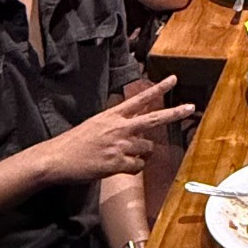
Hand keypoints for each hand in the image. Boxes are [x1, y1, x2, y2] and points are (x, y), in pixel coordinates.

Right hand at [43, 77, 192, 182]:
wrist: (57, 158)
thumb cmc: (75, 143)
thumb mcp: (96, 124)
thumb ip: (116, 123)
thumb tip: (133, 128)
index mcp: (112, 115)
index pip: (140, 99)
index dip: (158, 89)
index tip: (173, 79)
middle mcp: (119, 127)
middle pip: (154, 118)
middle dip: (174, 113)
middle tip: (190, 107)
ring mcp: (120, 144)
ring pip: (147, 148)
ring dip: (141, 153)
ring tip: (123, 154)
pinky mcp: (117, 162)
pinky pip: (138, 166)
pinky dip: (133, 168)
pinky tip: (119, 167)